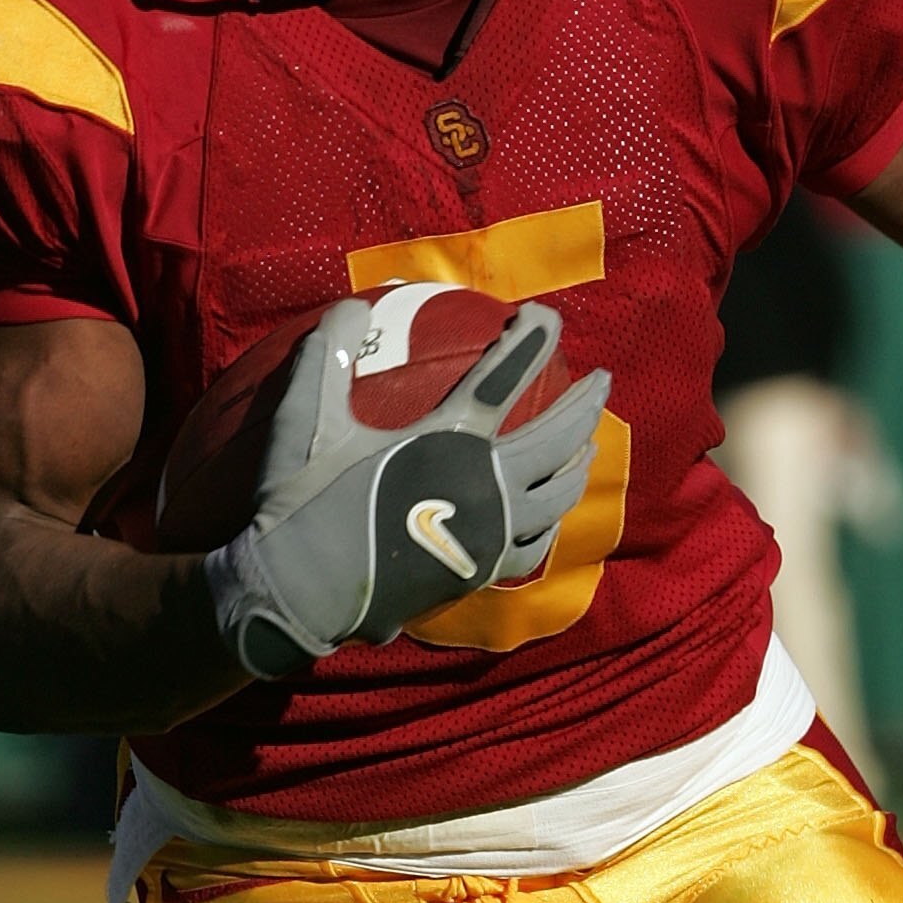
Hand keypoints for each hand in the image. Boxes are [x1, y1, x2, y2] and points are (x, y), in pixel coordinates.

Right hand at [206, 292, 609, 678]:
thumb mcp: (305, 422)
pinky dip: (551, 520)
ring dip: (580, 461)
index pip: (505, 377)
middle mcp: (484, 486)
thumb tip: (350, 306)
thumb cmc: (301, 505)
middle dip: (585, 403)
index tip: (547, 317)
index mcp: (449, 441)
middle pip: (556, 439)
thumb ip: (329, 357)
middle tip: (602, 379)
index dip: (532, 340)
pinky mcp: (481, 570)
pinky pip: (535, 544)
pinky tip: (551, 512)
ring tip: (589, 443)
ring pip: (559, 495)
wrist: (299, 596)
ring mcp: (489, 533)